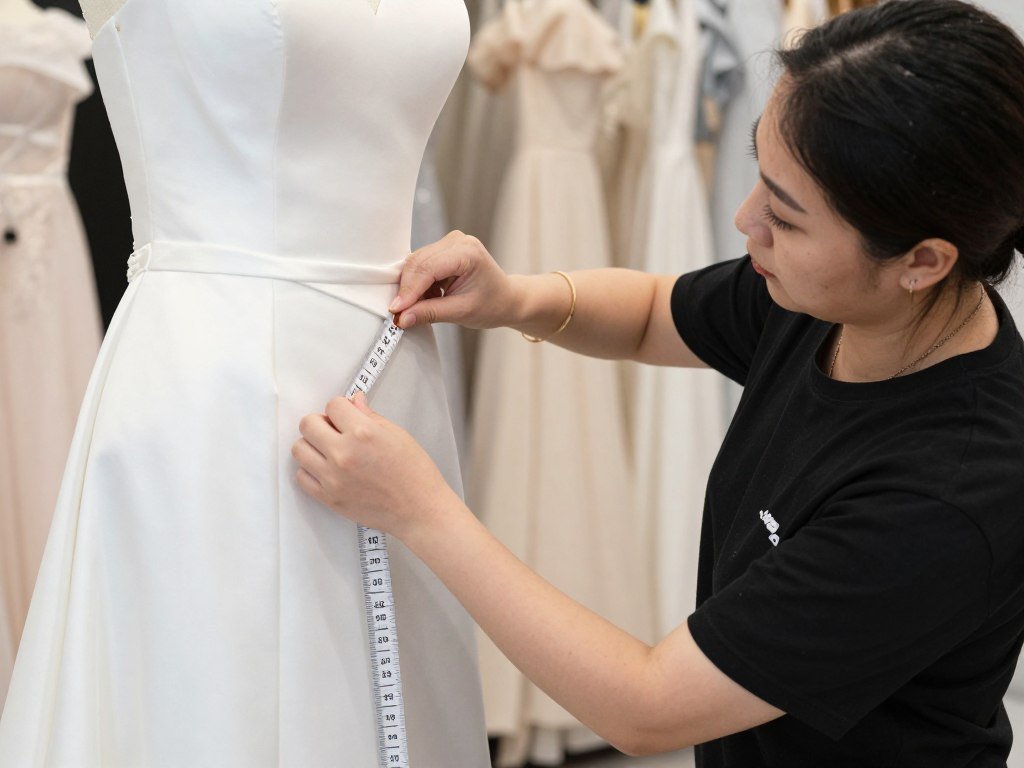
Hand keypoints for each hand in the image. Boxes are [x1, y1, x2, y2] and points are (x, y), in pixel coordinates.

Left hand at [292, 392, 458, 539]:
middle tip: (334, 430)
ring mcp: (333, 477)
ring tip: (329, 450)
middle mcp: (343, 453)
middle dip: (321, 422)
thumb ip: (371, 416)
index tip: (347, 415)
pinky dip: (310, 470)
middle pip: (308, 424)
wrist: (420, 510)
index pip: (333, 405)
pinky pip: (301, 476)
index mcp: (363, 432)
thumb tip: (355, 402)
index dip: (341, 408)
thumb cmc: (415, 474)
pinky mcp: (329, 497)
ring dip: (312, 445)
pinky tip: (327, 469)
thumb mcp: (398, 435)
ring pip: (299, 449)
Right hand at [389, 230, 519, 329]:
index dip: (409, 290)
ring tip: (419, 308)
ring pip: (416, 263)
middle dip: (407, 290)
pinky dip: (418, 284)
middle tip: (400, 314)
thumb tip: (402, 318)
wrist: (506, 299)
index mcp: (467, 252)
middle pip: (418, 263)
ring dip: (412, 288)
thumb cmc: (492, 305)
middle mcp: (457, 241)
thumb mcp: (461, 312)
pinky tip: (428, 298)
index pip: (428, 268)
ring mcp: (449, 242)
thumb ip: (429, 313)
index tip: (395, 310)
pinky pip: (421, 264)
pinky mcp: (443, 249)